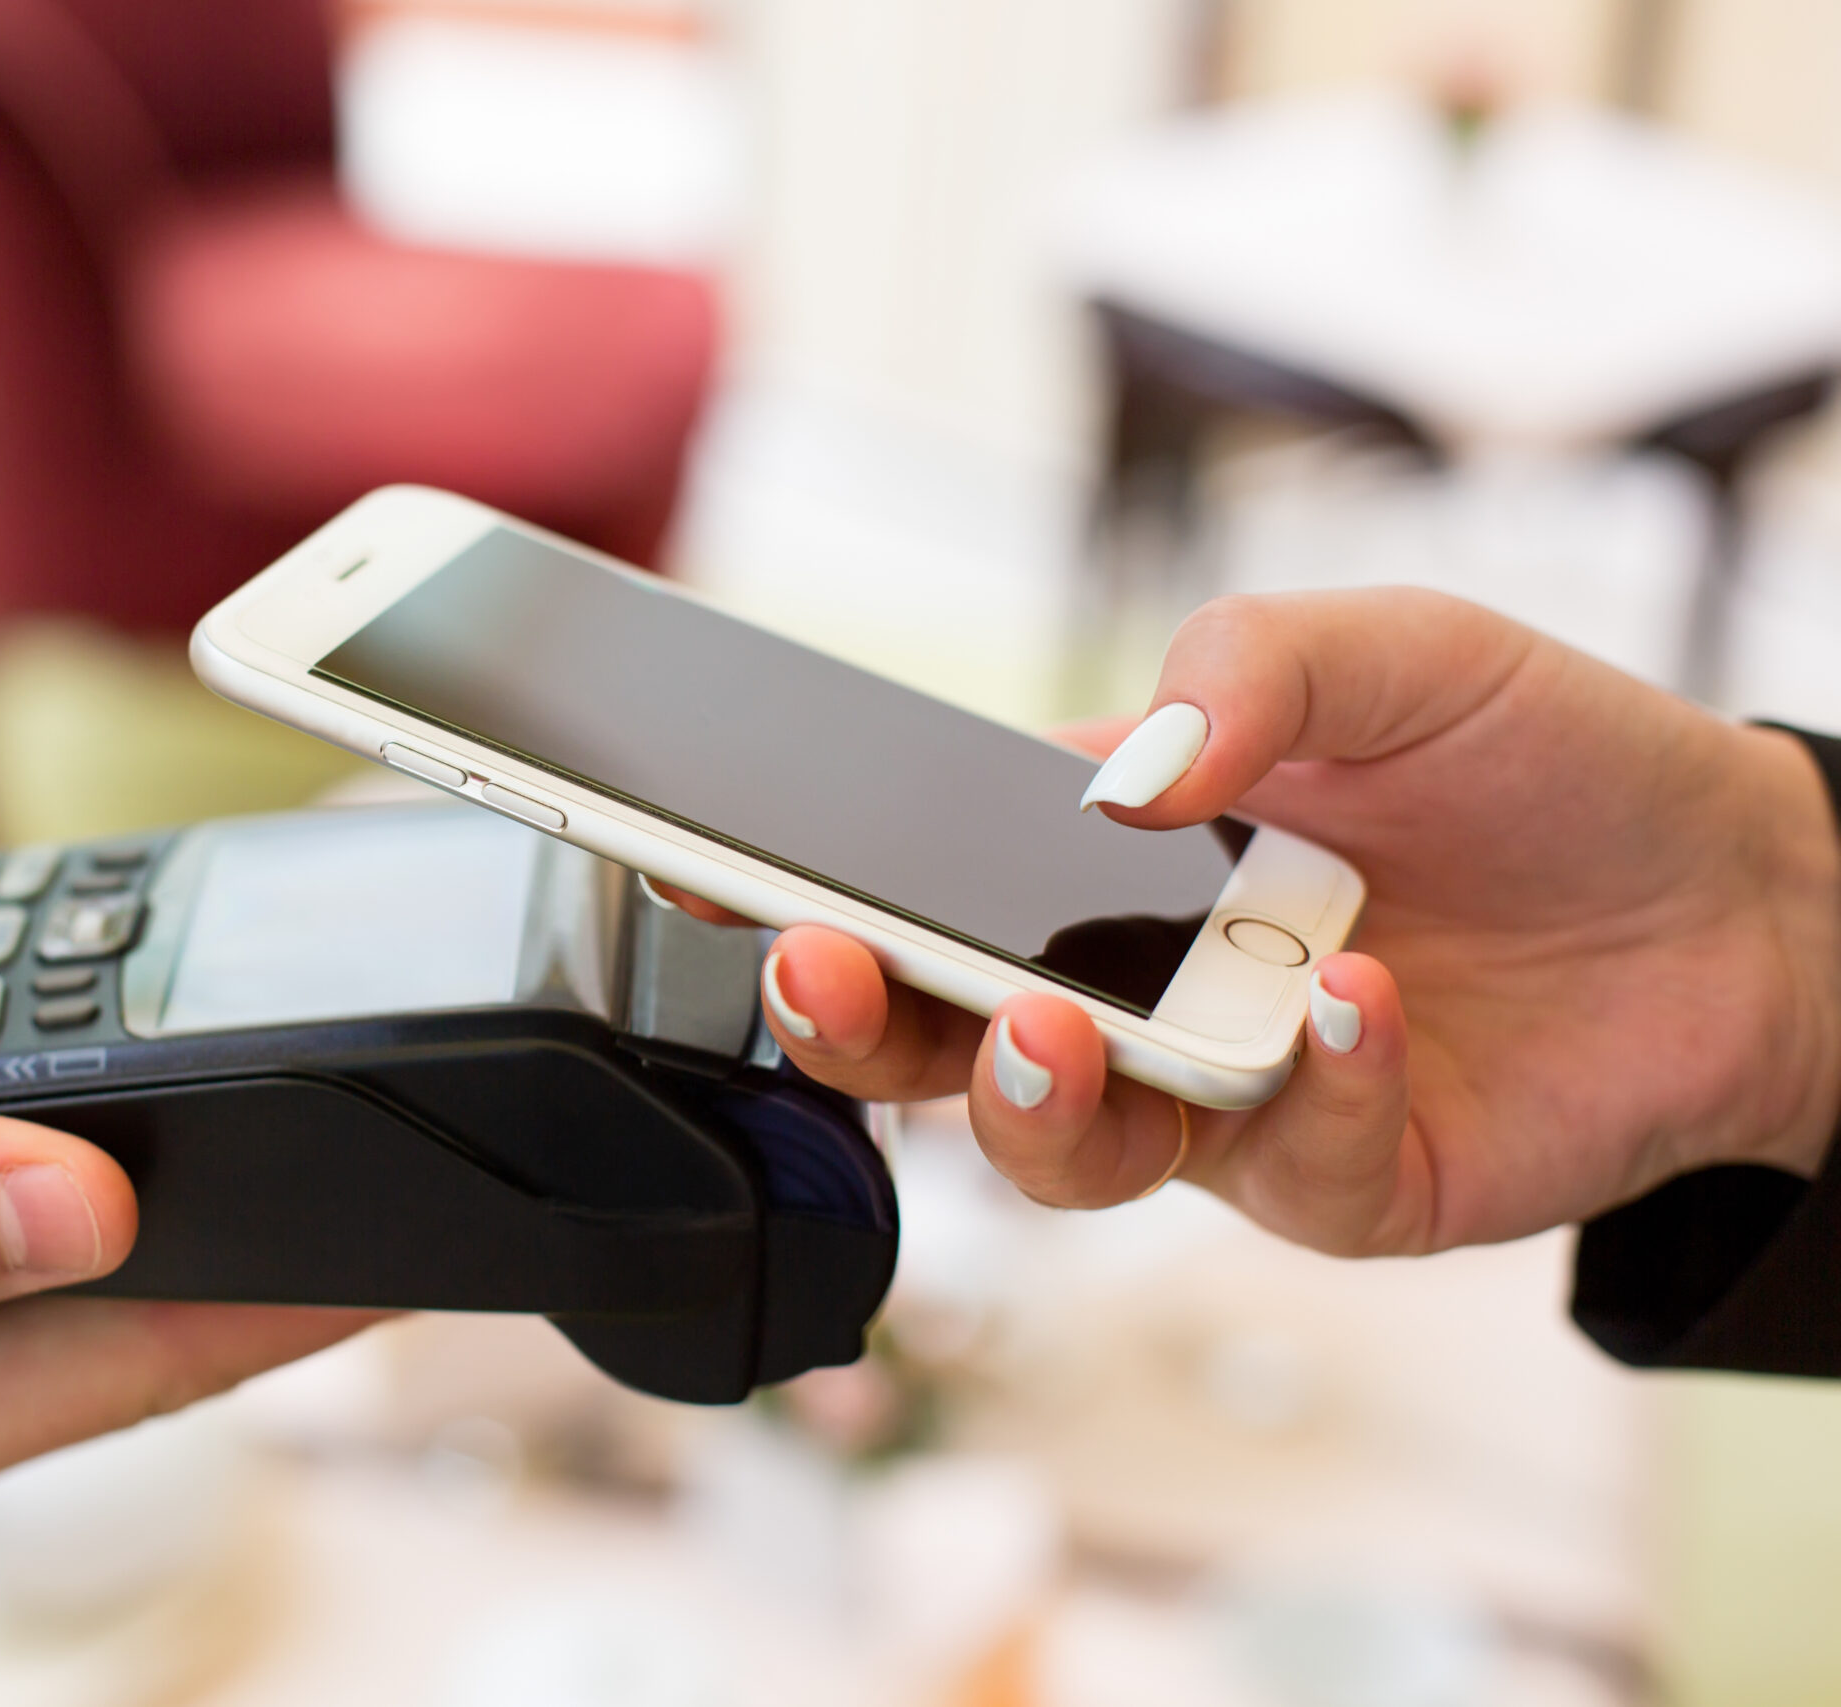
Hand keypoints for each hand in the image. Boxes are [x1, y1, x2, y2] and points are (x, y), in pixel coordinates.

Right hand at [706, 590, 1840, 1255]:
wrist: (1748, 893)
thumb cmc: (1543, 757)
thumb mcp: (1394, 647)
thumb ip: (1247, 667)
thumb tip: (1117, 770)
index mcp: (1106, 859)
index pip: (922, 881)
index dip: (806, 885)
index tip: (705, 868)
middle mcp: (1136, 989)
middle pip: (940, 1047)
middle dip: (855, 1020)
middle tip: (820, 965)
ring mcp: (1225, 1100)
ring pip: (1066, 1153)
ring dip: (1039, 1099)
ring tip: (1072, 1027)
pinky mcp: (1339, 1184)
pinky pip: (1283, 1168)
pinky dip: (1307, 1090)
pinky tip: (1357, 1005)